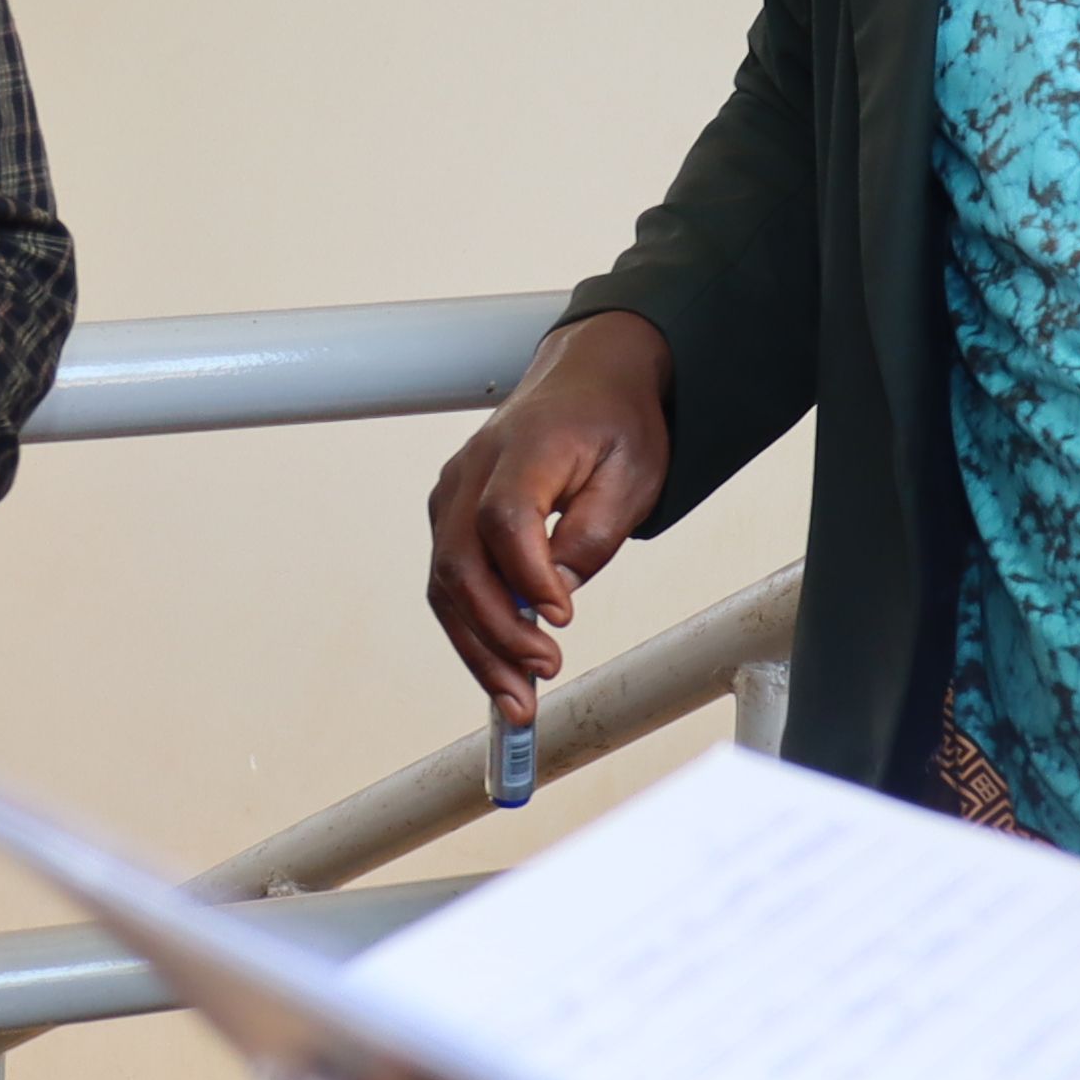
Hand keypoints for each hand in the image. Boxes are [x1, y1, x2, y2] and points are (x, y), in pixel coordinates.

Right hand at [424, 312, 675, 718]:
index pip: (506, 518)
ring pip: (446, 582)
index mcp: (525, 447)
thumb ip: (592, 536)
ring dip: (477, 647)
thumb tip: (553, 598)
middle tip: (539, 677)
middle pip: (462, 561)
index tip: (561, 618)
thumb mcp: (633, 475)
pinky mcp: (450, 515)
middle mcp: (473, 469)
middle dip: (497, 633)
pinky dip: (470, 630)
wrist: (588, 380)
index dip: (527, 576)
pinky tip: (499, 669)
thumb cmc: (615, 423)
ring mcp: (453, 492)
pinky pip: (449, 581)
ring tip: (516, 699)